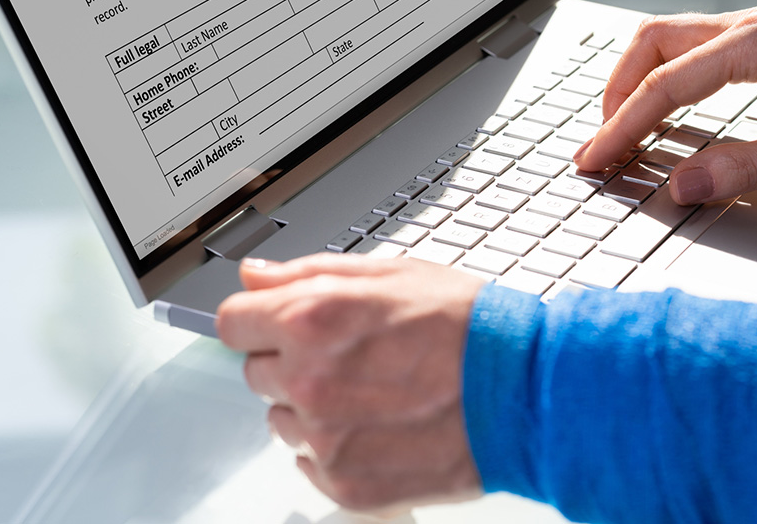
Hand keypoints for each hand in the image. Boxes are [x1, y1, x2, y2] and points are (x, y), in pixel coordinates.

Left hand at [215, 254, 486, 512]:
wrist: (524, 392)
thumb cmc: (467, 328)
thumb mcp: (390, 272)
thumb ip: (309, 273)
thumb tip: (256, 276)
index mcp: (311, 321)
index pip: (232, 324)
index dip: (259, 320)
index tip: (277, 324)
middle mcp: (308, 382)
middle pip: (256, 373)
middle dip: (292, 361)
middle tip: (352, 355)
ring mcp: (325, 439)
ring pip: (284, 420)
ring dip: (314, 407)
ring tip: (376, 391)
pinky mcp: (345, 483)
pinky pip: (311, 463)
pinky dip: (339, 447)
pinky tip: (383, 424)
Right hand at [575, 5, 756, 203]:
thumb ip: (743, 168)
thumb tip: (682, 184)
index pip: (665, 84)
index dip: (622, 126)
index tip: (596, 157)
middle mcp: (754, 27)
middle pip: (654, 44)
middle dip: (616, 92)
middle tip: (600, 140)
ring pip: (674, 41)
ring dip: (640, 81)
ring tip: (624, 126)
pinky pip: (699, 50)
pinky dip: (669, 79)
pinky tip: (672, 110)